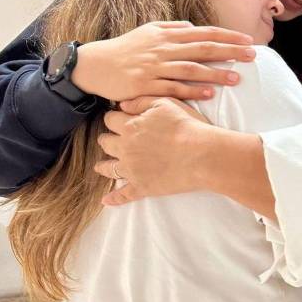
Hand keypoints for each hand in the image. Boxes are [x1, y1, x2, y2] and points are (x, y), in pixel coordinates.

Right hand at [70, 21, 255, 100]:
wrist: (96, 65)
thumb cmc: (125, 48)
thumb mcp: (148, 31)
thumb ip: (172, 28)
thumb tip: (193, 26)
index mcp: (167, 35)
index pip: (204, 33)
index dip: (227, 36)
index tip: (247, 40)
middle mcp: (163, 49)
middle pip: (203, 48)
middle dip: (230, 52)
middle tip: (252, 56)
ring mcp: (155, 68)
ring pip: (191, 69)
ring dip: (216, 74)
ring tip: (236, 78)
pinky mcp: (146, 86)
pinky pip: (174, 89)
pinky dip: (193, 91)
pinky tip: (209, 94)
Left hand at [94, 98, 211, 205]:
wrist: (201, 154)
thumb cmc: (186, 126)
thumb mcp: (165, 103)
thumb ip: (141, 102)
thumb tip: (122, 105)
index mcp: (130, 126)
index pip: (110, 119)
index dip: (112, 118)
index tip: (115, 119)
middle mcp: (126, 148)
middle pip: (106, 142)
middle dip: (106, 139)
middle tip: (109, 139)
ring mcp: (132, 169)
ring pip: (109, 168)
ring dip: (103, 166)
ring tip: (100, 166)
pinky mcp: (142, 187)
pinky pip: (123, 194)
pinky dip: (114, 198)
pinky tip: (106, 200)